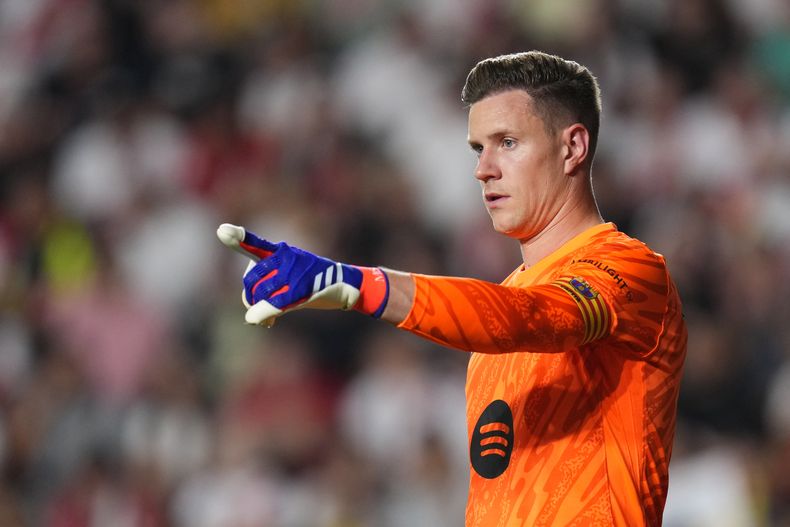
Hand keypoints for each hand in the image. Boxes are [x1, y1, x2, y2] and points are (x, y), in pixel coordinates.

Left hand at [217, 224, 387, 325]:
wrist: (346, 286)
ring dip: (259, 310)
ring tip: (268, 318)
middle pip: (250, 281)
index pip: (254, 244)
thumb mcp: (290, 281)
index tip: (221, 230)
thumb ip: (266, 293)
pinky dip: (264, 314)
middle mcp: (284, 257)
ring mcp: (293, 271)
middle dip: (250, 298)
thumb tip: (251, 319)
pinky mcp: (301, 288)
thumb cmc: (313, 283)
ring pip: (260, 294)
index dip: (238, 238)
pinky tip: (263, 323)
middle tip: (258, 308)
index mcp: (279, 252)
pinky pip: (275, 303)